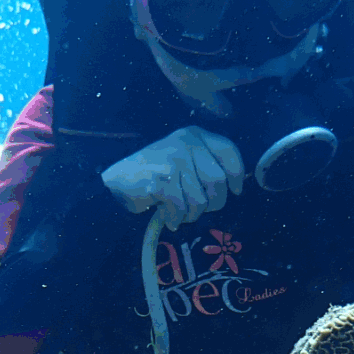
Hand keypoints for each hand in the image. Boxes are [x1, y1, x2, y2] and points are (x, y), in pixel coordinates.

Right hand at [101, 127, 245, 229]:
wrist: (117, 181)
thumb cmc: (155, 174)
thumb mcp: (184, 159)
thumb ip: (206, 165)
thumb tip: (234, 188)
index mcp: (194, 135)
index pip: (228, 151)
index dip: (237, 174)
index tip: (235, 191)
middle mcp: (186, 143)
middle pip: (218, 181)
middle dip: (212, 203)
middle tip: (197, 210)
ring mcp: (173, 160)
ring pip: (200, 199)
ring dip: (190, 215)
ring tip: (178, 213)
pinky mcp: (161, 179)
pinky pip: (180, 208)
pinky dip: (174, 218)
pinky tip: (167, 217)